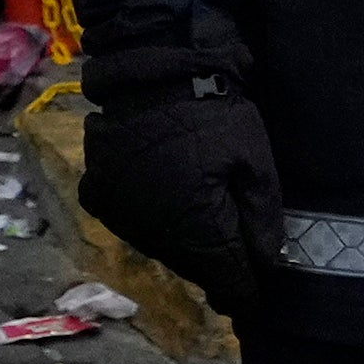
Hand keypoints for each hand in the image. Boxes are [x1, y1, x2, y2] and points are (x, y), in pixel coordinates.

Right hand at [81, 80, 277, 313]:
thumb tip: (266, 266)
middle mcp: (153, 233)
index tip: (259, 292)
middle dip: (217, 265)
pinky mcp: (97, 200)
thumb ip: (264, 221)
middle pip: (194, 269)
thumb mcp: (256, 161)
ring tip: (202, 218)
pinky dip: (153, 223)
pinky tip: (168, 199)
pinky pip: (133, 227)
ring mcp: (120, 217)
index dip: (246, 290)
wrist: (150, 71)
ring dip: (185, 245)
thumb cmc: (213, 114)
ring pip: (162, 250)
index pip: (228, 282)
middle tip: (236, 255)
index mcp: (196, 227)